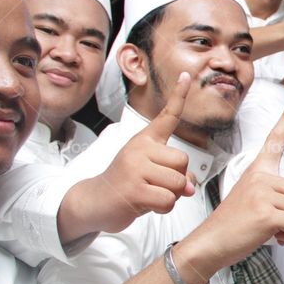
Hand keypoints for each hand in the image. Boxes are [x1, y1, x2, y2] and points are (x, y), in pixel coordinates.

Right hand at [58, 73, 195, 242]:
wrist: (94, 201)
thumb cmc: (127, 184)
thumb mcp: (150, 172)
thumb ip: (174, 174)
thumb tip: (189, 188)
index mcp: (144, 140)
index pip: (167, 116)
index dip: (179, 96)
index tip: (187, 76)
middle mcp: (139, 149)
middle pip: (183, 161)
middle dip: (178, 179)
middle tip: (157, 185)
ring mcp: (135, 168)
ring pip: (178, 183)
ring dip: (171, 196)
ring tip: (150, 194)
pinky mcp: (134, 190)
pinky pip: (168, 200)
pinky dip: (164, 207)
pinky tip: (146, 204)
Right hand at [191, 96, 283, 272]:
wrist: (209, 243)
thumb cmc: (234, 225)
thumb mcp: (261, 207)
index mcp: (257, 171)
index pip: (274, 140)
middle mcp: (260, 177)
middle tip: (274, 222)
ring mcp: (263, 193)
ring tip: (270, 230)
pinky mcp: (267, 213)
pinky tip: (274, 237)